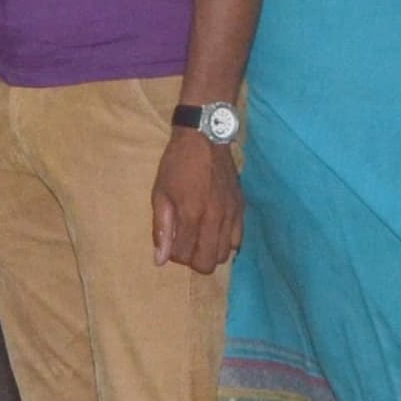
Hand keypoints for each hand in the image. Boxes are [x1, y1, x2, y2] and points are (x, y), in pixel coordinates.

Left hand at [153, 128, 243, 272]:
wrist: (205, 137)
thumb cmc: (177, 164)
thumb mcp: (160, 193)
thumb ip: (162, 228)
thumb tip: (160, 260)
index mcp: (192, 215)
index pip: (184, 256)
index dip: (174, 254)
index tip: (171, 240)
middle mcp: (215, 219)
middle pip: (207, 263)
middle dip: (193, 258)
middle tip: (185, 241)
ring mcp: (231, 214)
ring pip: (224, 255)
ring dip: (209, 251)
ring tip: (200, 236)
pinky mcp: (241, 208)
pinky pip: (238, 240)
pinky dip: (225, 242)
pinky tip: (215, 230)